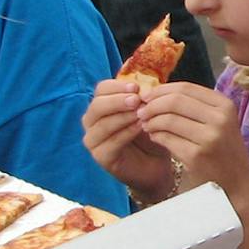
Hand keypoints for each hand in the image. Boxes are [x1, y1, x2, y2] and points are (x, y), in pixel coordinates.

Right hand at [80, 79, 176, 200]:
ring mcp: (93, 141)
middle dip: (117, 101)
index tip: (136, 87)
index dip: (117, 86)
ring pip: (102, 124)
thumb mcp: (146, 111)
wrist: (156, 162)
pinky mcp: (101, 157)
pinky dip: (125, 133)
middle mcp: (92, 122)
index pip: (101, 90)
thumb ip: (141, 98)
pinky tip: (139, 127)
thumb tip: (141, 86)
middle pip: (97, 106)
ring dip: (123, 117)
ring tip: (141, 114)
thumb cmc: (149, 133)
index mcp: (101, 106)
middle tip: (136, 100)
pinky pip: (110, 143)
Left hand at [136, 81, 248, 197]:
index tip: (146, 96)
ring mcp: (210, 137)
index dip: (161, 90)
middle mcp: (220, 118)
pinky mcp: (197, 156)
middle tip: (141, 112)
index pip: (186, 87)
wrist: (237, 185)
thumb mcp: (219, 122)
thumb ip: (194, 106)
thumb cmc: (223, 151)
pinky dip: (155, 136)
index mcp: (225, 105)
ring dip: (151, 121)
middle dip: (152, 105)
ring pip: (168, 119)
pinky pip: (167, 139)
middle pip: (175, 101)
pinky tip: (154, 138)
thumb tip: (155, 93)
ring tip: (147, 125)